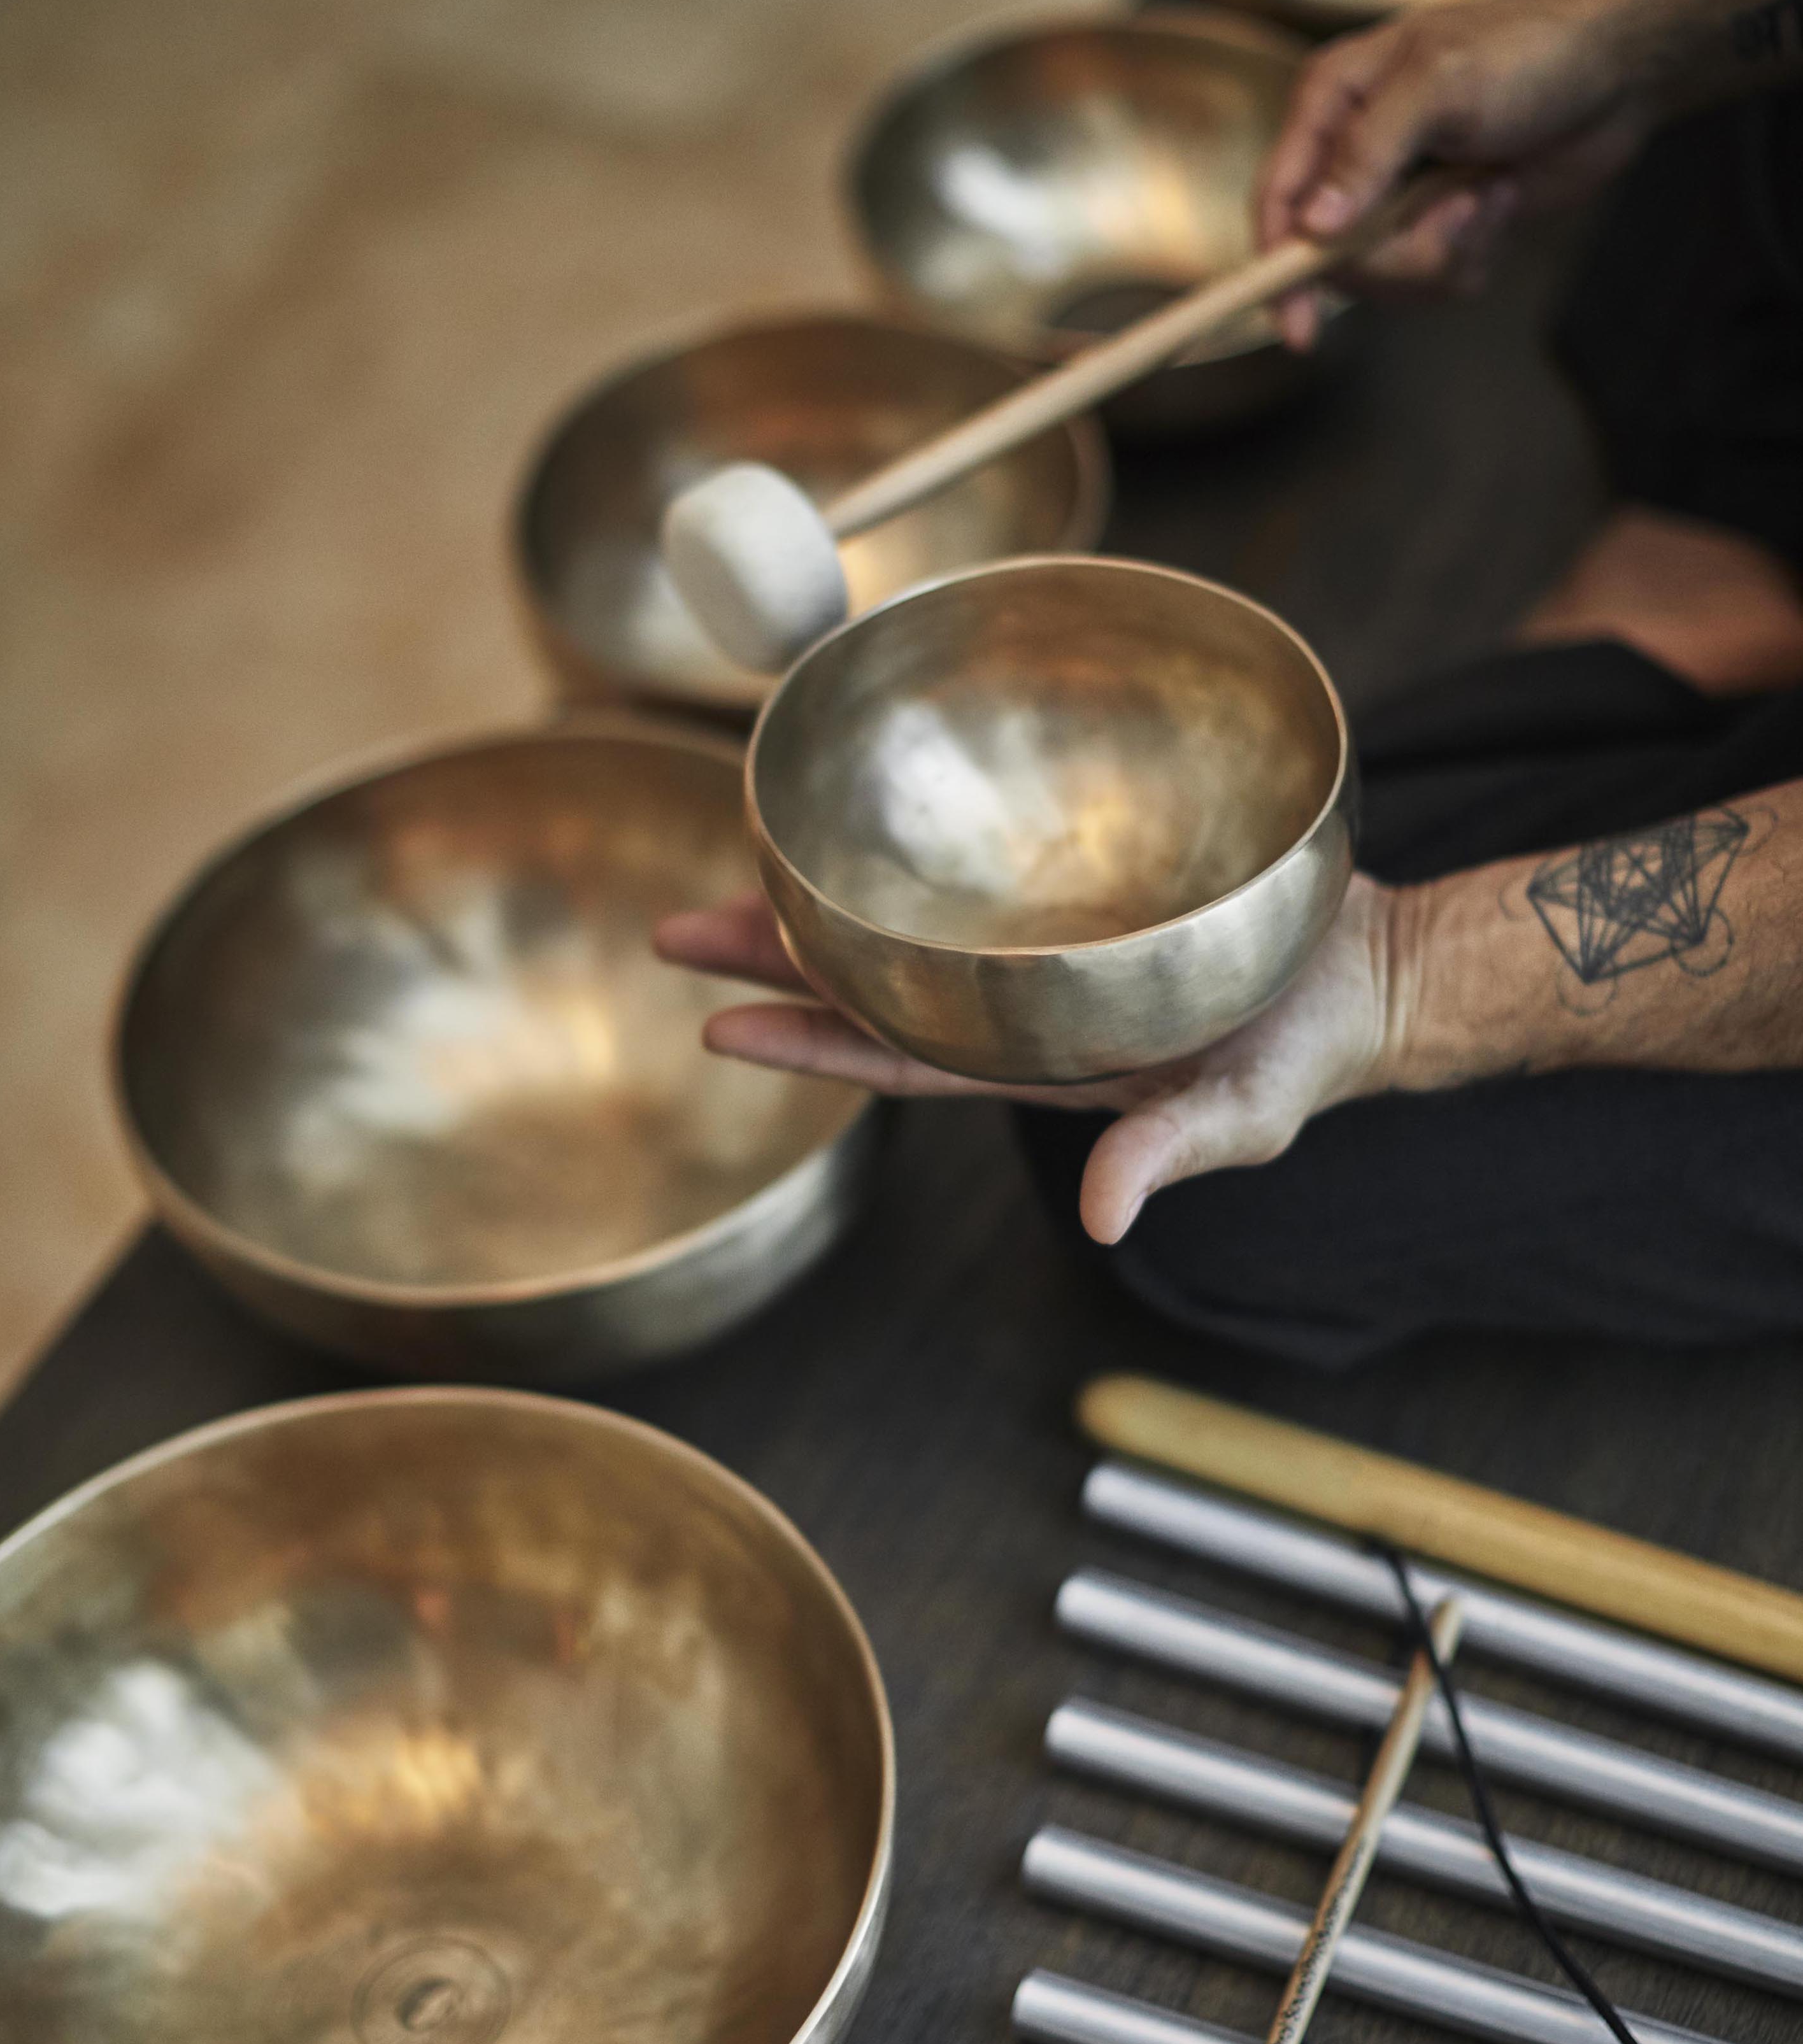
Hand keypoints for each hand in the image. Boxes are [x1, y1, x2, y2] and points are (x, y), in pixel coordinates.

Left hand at [655, 877, 1406, 1243]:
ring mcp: (1046, 951)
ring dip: (822, 906)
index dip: (809, 1043)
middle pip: (877, 986)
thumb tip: (1103, 1219)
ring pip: (908, 926)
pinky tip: (869, 824)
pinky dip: (916, 856)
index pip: (901, 1059)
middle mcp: (1025, 1009)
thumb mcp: (1243, 1116)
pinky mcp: (1083, 886)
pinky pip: (976, 873)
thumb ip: (1167, 1156)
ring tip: (737, 867)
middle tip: (675, 932)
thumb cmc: (1305, 1054)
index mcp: (1044, 1064)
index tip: (717, 1025)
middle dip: (777, 962)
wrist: (1368, 971)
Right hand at [1260, 0, 1656, 345]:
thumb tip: (1314, 225)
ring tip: (1488, 195)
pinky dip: (1473, 253)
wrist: (1615, 71)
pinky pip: (1430, 279)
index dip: (1277, 264)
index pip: (1277, 196)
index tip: (1298, 325)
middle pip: (1332, 257)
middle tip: (1459, 211)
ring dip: (1446, 250)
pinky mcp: (1437, 224)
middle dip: (1401, 253)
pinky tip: (1501, 200)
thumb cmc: (1529, 52)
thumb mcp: (1439, 86)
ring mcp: (1395, 194)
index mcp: (1334, 101)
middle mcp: (1353, 153)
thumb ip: (1368, 153)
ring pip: (1386, 276)